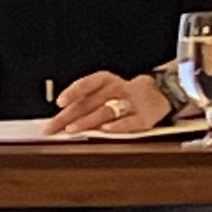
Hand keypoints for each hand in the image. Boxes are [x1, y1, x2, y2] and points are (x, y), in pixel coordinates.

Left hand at [46, 69, 171, 137]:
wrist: (157, 94)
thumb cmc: (121, 96)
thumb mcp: (103, 92)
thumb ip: (84, 103)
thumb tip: (60, 120)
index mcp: (105, 80)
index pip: (87, 84)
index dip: (72, 92)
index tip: (59, 102)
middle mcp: (117, 89)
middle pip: (90, 102)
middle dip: (69, 116)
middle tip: (53, 127)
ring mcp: (130, 103)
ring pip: (106, 111)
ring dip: (87, 120)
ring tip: (72, 130)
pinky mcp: (142, 117)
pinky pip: (128, 122)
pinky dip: (116, 126)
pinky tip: (104, 130)